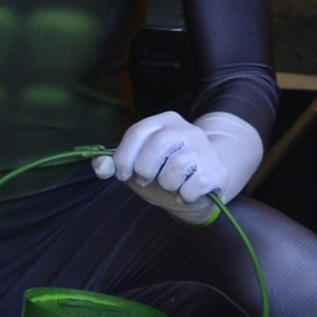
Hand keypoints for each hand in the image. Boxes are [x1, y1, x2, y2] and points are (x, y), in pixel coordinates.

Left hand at [106, 109, 261, 219]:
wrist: (202, 184)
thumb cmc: (164, 172)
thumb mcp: (136, 166)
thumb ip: (115, 164)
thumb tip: (99, 167)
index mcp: (165, 121)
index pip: (138, 131)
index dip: (124, 156)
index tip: (121, 174)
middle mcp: (187, 130)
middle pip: (159, 144)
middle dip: (144, 168)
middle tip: (145, 180)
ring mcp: (205, 149)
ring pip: (178, 165)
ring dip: (166, 183)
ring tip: (169, 185)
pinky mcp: (216, 170)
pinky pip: (194, 185)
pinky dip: (184, 195)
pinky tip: (185, 194)